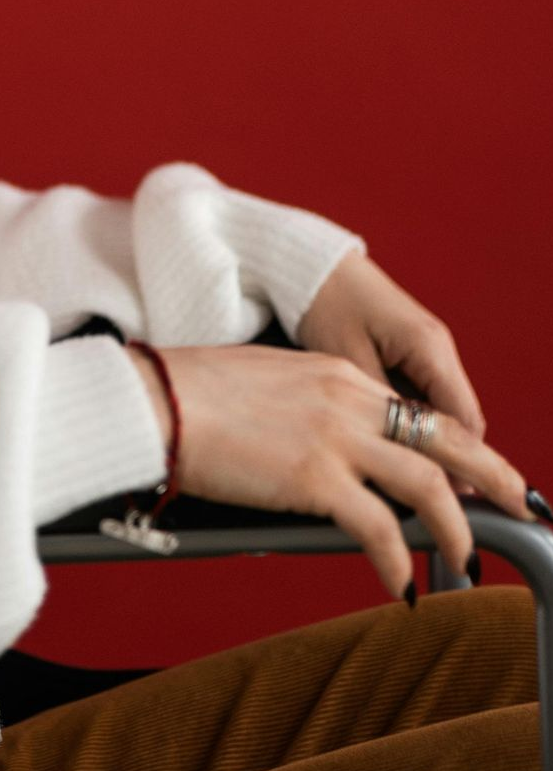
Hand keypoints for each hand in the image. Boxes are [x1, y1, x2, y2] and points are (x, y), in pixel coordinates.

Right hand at [129, 338, 534, 598]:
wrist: (153, 401)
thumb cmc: (188, 397)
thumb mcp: (265, 387)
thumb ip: (307, 413)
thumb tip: (319, 456)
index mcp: (336, 375)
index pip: (412, 409)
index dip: (452, 440)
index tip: (475, 464)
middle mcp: (347, 398)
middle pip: (443, 436)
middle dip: (489, 472)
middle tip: (519, 499)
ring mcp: (335, 437)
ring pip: (428, 483)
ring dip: (456, 526)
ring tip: (469, 558)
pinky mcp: (314, 478)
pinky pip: (378, 528)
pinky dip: (398, 561)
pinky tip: (402, 587)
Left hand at [296, 247, 484, 492]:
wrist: (308, 264)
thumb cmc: (322, 302)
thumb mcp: (346, 362)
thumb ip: (377, 411)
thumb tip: (396, 458)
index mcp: (429, 348)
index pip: (462, 421)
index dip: (461, 467)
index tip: (453, 505)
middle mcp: (436, 349)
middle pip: (460, 421)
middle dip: (457, 464)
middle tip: (444, 506)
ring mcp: (425, 350)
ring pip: (441, 413)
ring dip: (435, 448)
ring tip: (422, 492)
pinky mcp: (408, 352)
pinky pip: (423, 398)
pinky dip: (417, 427)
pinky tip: (399, 452)